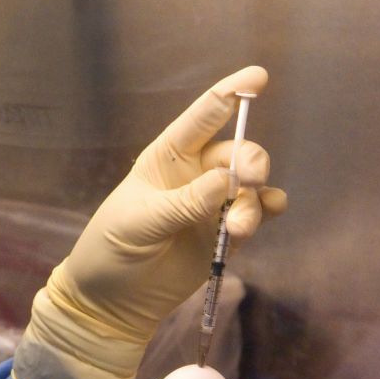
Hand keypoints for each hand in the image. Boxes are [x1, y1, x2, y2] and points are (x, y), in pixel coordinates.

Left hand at [13, 67, 286, 378]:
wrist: (111, 301)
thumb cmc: (111, 250)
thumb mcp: (139, 223)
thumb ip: (183, 203)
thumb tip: (226, 181)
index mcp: (166, 158)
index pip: (202, 117)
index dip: (230, 94)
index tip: (258, 77)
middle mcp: (194, 175)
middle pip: (236, 152)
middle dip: (251, 160)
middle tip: (250, 180)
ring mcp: (212, 204)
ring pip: (251, 185)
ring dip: (254, 201)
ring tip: (237, 228)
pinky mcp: (224, 234)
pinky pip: (257, 213)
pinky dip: (267, 212)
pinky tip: (267, 215)